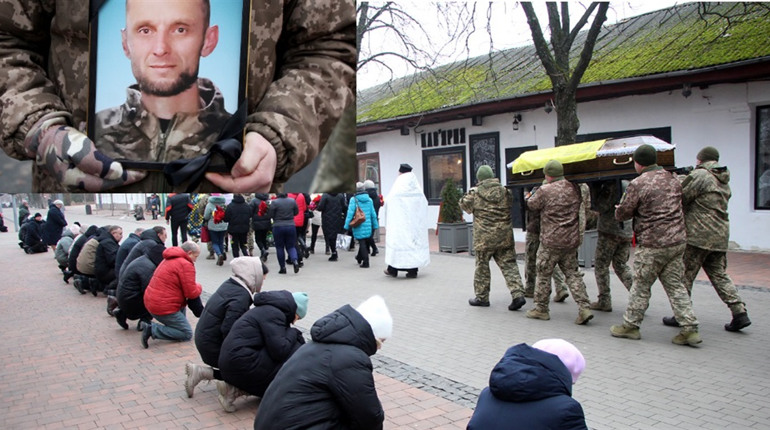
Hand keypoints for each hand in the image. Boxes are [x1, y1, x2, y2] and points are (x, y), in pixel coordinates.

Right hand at [26, 117, 144, 190]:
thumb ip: (96, 162)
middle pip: (105, 185)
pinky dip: (110, 173)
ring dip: (119, 178)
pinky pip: (98, 176)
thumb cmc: (60, 139)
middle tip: (141, 173)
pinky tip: (120, 169)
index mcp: (75, 179)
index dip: (125, 179)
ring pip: (102, 182)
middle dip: (124, 180)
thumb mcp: (77, 148)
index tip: (141, 173)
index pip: (106, 183)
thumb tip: (117, 173)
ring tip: (134, 172)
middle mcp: (76, 184)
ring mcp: (76, 180)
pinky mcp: (78, 174)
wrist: (44, 134)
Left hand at [205, 131, 276, 191]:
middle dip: (222, 184)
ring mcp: (261, 190)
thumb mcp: (255, 146)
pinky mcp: (258, 191)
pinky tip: (228, 179)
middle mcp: (263, 187)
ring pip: (239, 194)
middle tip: (212, 175)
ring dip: (227, 186)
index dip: (221, 181)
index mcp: (262, 177)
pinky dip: (233, 187)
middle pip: (237, 192)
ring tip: (220, 176)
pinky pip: (242, 193)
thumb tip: (235, 174)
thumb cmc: (261, 145)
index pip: (237, 186)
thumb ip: (246, 160)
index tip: (209, 174)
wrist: (269, 148)